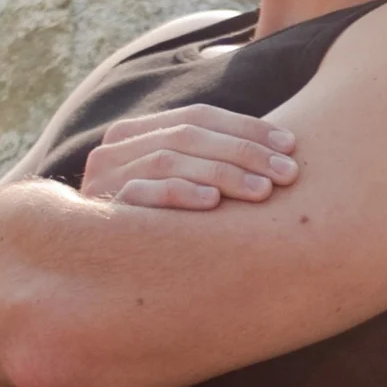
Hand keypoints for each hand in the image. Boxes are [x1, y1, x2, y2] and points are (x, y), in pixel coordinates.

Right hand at [78, 104, 299, 212]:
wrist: (94, 270)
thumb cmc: (155, 224)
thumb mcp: (176, 182)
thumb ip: (206, 159)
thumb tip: (281, 146)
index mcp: (137, 131)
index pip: (199, 115)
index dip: (248, 127)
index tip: (291, 145)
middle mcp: (116, 147)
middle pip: (189, 134)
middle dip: (245, 151)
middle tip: (288, 173)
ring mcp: (104, 177)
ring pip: (170, 159)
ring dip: (222, 173)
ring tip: (263, 191)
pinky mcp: (101, 211)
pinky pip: (143, 194)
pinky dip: (181, 193)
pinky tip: (214, 203)